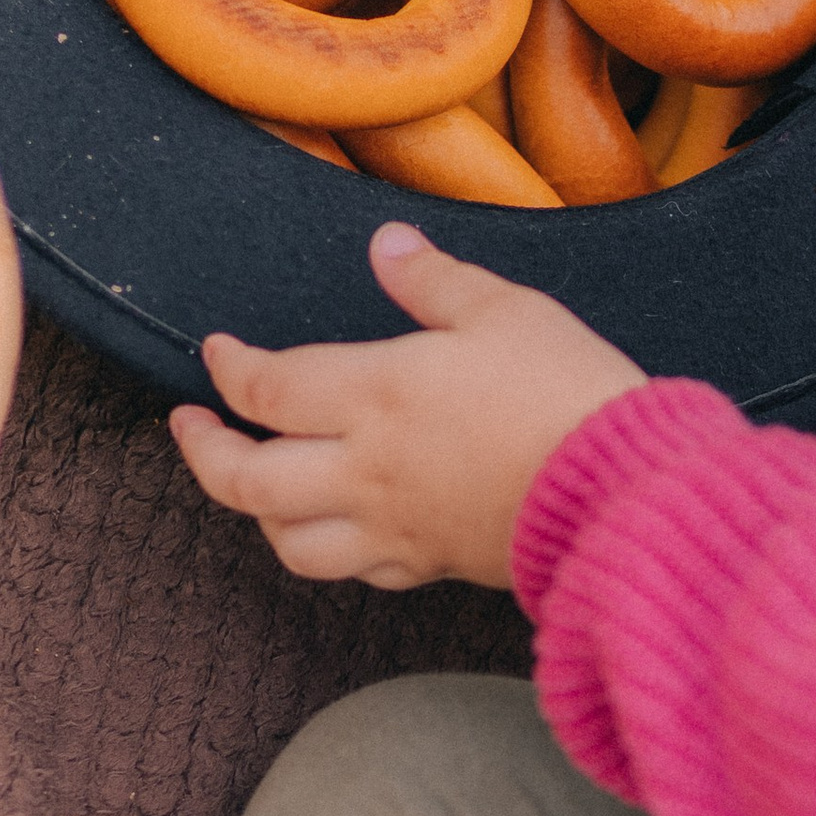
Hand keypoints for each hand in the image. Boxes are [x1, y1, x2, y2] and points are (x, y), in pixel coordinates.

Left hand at [170, 222, 646, 589]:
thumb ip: (434, 280)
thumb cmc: (570, 393)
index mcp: (376, 394)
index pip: (265, 387)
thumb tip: (388, 245)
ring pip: (288, 540)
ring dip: (256, 512)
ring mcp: (396, 525)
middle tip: (192, 426)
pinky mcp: (432, 563)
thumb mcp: (506, 310)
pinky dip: (329, 548)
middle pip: (246, 480)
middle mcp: (369, 469)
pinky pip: (357, 571)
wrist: (624, 493)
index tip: (216, 353)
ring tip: (253, 482)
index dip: (227, 368)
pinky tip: (336, 526)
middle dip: (203, 451)